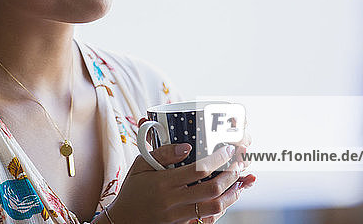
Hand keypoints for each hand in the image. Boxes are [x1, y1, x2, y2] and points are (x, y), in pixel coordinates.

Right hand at [106, 119, 255, 222]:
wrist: (124, 221)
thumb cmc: (132, 190)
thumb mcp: (140, 165)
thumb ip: (162, 154)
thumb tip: (187, 146)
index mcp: (163, 183)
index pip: (198, 169)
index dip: (218, 159)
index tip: (228, 150)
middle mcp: (173, 201)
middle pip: (212, 190)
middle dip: (230, 176)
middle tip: (238, 165)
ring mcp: (179, 217)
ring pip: (214, 208)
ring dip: (231, 194)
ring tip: (239, 182)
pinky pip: (207, 220)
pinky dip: (221, 208)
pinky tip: (226, 198)